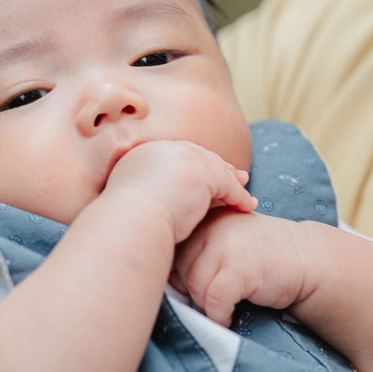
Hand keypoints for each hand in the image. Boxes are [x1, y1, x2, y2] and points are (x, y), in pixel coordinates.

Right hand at [104, 140, 255, 242]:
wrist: (129, 220)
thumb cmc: (125, 222)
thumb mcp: (132, 198)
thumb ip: (146, 192)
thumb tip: (152, 202)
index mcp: (147, 153)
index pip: (179, 157)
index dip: (197, 166)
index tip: (208, 175)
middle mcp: (167, 149)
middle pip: (201, 157)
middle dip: (220, 167)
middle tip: (237, 177)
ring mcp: (186, 157)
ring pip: (217, 169)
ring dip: (234, 182)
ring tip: (246, 194)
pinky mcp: (204, 173)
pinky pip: (229, 185)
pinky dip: (240, 196)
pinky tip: (247, 207)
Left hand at [172, 208, 308, 325]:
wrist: (306, 258)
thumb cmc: (264, 256)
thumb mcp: (228, 241)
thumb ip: (200, 251)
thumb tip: (163, 281)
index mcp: (207, 219)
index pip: (174, 253)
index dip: (179, 278)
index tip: (193, 291)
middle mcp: (213, 228)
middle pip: (181, 271)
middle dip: (193, 294)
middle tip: (209, 304)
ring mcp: (227, 247)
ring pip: (196, 287)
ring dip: (206, 307)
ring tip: (220, 311)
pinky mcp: (240, 268)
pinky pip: (214, 300)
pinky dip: (218, 315)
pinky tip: (228, 318)